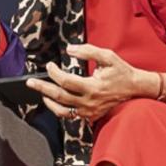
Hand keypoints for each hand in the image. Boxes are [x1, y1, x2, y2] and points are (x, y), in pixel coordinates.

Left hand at [29, 44, 151, 122]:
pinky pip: (71, 116)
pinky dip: (60, 110)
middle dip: (42, 88)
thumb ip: (88, 51)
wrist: (135, 88)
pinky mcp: (91, 116)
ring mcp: (90, 111)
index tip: (49, 65)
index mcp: (93, 87)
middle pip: (59, 97)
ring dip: (49, 102)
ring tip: (41, 93)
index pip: (66, 81)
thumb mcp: (108, 56)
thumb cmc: (121, 71)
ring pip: (62, 111)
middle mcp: (90, 102)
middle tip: (30, 82)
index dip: (54, 73)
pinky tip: (54, 102)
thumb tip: (69, 49)